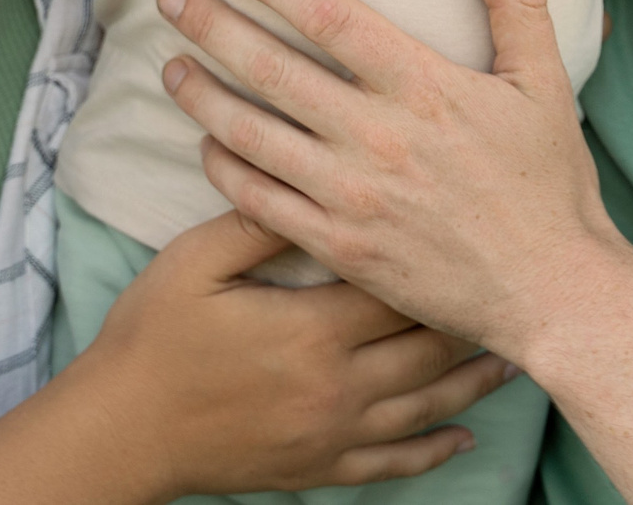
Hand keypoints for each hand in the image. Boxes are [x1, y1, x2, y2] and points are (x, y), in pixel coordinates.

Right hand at [0, 210, 506, 503]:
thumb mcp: (194, 263)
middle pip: (428, 346)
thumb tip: (297, 163)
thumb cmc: (152, 338)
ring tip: (511, 354)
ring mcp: (334, 432)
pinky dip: (434, 449)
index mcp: (312, 327)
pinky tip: (464, 435)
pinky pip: (395, 463)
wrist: (121, 430)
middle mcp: (337, 384)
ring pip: (425, 405)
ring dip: (471, 381)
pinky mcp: (321, 468)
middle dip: (470, 315)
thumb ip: (255, 220)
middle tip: (511, 283)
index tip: (473, 227)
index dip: (439, 257)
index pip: (400, 284)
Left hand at [155, 0, 627, 370]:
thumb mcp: (543, 80)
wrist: (552, 292)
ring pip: (251, 135)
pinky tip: (207, 147)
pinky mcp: (339, 247)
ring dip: (202, 96)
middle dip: (211, 26)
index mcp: (422, 86)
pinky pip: (260, 203)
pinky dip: (224, 171)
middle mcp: (376, 137)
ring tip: (170, 66)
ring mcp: (351, 196)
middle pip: (271, 68)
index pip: (328, 15)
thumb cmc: (548, 183)